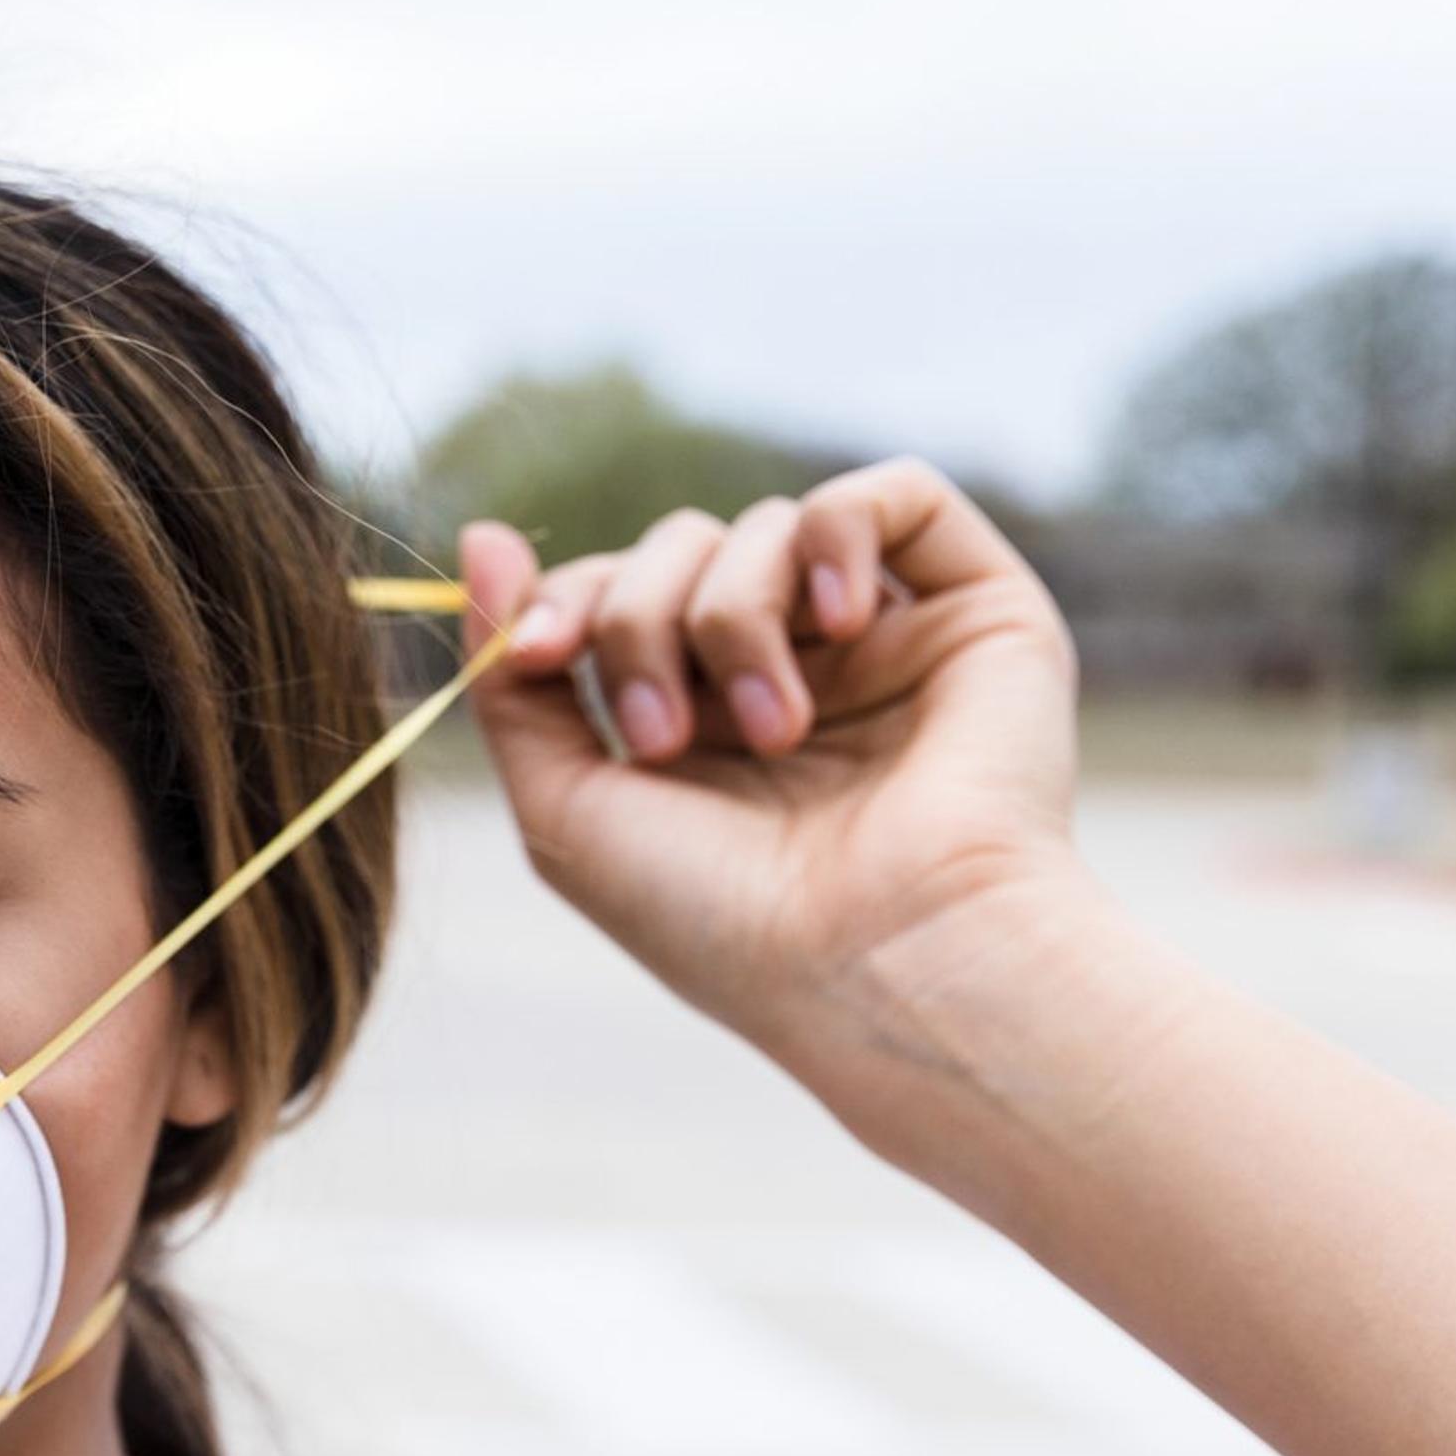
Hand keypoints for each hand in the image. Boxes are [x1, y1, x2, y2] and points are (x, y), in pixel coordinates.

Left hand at [457, 458, 1093, 1053]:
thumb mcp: (569, 811)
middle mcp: (791, 670)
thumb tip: (482, 536)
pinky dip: (837, 534)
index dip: (562, 604)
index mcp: (700, 722)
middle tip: (665, 739)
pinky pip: (892, 493)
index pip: (613, 596)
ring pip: (766, 526)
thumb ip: (512, 681)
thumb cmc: (724, 920)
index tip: (540, 654)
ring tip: (774, 730)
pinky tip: (836, 624)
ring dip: (732, 614)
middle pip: (679, 549)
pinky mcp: (973, 609)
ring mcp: (882, 639)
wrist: (881, 963)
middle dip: (640, 621)